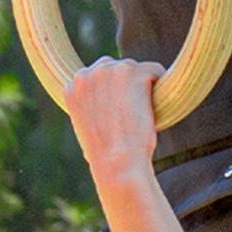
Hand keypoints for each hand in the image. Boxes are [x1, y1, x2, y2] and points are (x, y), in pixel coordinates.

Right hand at [64, 55, 164, 187]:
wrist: (118, 163)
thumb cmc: (105, 156)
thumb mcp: (86, 129)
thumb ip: (91, 108)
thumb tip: (107, 106)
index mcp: (71, 87)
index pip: (96, 76)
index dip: (112, 92)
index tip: (120, 109)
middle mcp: (86, 74)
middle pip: (116, 68)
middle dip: (127, 85)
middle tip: (134, 111)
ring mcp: (109, 71)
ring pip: (135, 69)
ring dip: (143, 86)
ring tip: (144, 111)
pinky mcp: (132, 72)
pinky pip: (153, 69)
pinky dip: (160, 83)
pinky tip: (160, 102)